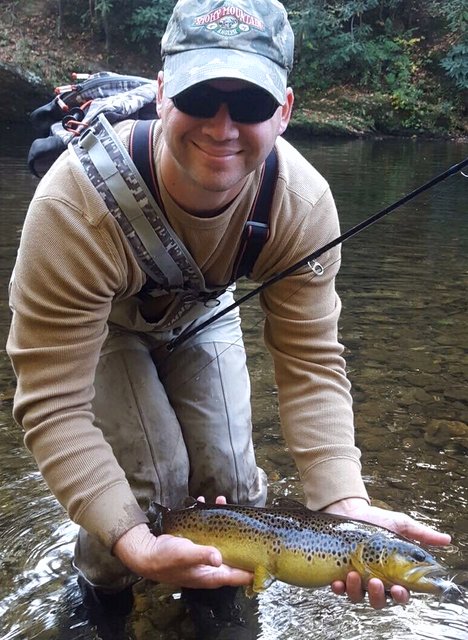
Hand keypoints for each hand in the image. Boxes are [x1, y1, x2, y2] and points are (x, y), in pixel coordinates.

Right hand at [113, 496, 251, 589]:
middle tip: (245, 518)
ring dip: (222, 520)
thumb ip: (202, 555)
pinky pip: (206, 530)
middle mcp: (210, 566)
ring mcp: (203, 555)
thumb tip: (219, 557)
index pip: (238, 576)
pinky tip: (203, 502)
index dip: (252, 569)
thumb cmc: (165, 559)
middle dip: (240, 536)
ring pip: (220, 538)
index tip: (265, 559)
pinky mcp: (195, 544)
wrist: (144, 552)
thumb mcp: (185, 555)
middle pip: (232, 553)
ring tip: (221, 500)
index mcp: (211, 574)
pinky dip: (207, 516)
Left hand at [324, 498, 450, 608]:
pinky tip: (338, 581)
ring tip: (354, 574)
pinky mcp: (339, 575)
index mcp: (392, 574)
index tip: (399, 588)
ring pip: (359, 598)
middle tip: (375, 582)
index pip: (401, 593)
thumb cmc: (375, 520)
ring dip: (357, 591)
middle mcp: (375, 581)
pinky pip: (339, 590)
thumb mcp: (399, 524)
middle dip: (378, 596)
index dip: (401, 596)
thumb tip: (446, 540)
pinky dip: (339, 588)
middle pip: (380, 601)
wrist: (347, 510)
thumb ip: (421, 535)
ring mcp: (356, 580)